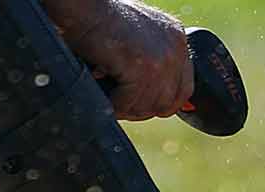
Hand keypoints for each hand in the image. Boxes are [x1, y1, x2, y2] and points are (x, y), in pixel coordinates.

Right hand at [42, 0, 193, 121]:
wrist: (81, 6)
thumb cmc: (99, 20)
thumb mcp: (136, 37)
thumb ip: (151, 60)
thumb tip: (155, 97)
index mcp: (176, 38)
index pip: (184, 88)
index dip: (161, 102)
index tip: (140, 104)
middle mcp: (175, 47)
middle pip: (168, 102)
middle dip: (142, 107)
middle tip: (120, 102)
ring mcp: (162, 58)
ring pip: (149, 106)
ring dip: (126, 106)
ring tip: (109, 94)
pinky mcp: (144, 67)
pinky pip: (130, 103)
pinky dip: (114, 103)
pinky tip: (104, 92)